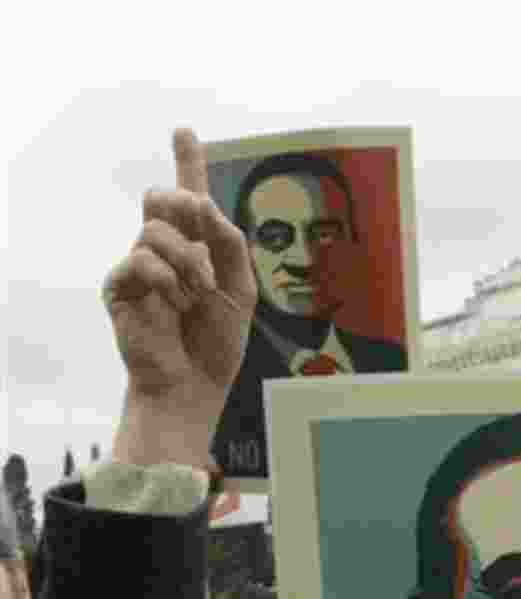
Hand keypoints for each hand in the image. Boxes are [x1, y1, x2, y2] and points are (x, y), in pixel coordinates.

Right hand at [103, 127, 255, 467]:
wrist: (193, 386)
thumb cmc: (217, 344)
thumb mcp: (242, 291)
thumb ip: (230, 245)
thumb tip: (205, 206)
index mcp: (197, 250)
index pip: (190, 199)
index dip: (188, 163)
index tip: (185, 130)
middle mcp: (165, 252)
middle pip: (164, 197)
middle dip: (186, 204)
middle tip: (203, 226)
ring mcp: (140, 268)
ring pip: (156, 229)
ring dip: (188, 260)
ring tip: (199, 294)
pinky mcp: (120, 288)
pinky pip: (139, 260)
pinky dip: (166, 279)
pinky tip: (176, 303)